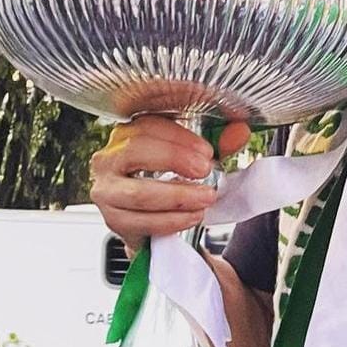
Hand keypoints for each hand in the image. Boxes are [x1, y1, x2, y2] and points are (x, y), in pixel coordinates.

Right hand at [89, 116, 250, 251]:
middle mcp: (110, 158)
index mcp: (128, 134)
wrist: (152, 220)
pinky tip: (191, 216)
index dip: (179, 137)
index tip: (207, 151)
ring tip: (206, 198)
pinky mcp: (113, 219)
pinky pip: (141, 221)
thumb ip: (218, 143)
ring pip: (139, 192)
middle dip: (175, 160)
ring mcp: (106, 190)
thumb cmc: (170, 178)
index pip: (147, 126)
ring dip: (178, 196)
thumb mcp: (194, 156)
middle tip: (205, 171)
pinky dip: (171, 220)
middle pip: (136, 152)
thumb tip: (240, 131)